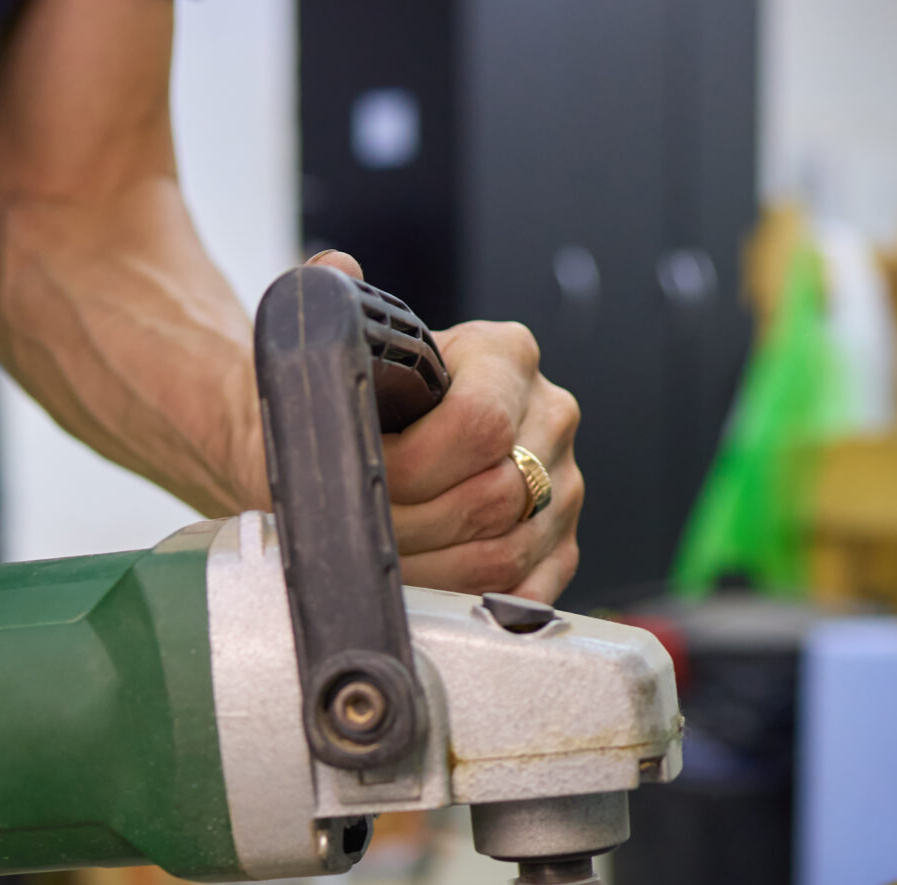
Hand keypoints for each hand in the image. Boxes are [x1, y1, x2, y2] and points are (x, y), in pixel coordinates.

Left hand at [309, 251, 582, 602]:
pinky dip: (471, 601)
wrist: (371, 441)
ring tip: (380, 563)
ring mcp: (563, 484)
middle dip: (411, 525)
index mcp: (506, 355)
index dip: (410, 467)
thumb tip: (333, 271)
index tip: (362, 477)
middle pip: (492, 496)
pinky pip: (527, 589)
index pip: (479, 424)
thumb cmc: (356, 401)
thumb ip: (333, 304)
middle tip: (360, 531)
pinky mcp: (561, 543)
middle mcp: (550, 415)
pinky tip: (425, 592)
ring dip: (431, 570)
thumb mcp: (338, 347)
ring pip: (505, 552)